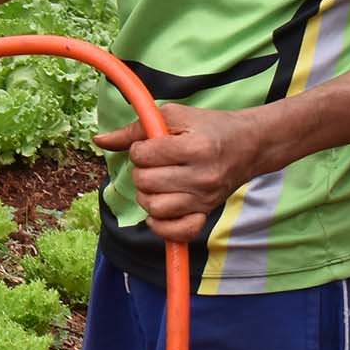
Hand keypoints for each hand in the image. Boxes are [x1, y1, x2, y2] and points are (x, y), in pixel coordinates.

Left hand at [92, 104, 278, 244]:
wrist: (250, 144)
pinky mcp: (207, 214)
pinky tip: (160, 210)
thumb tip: (99, 141)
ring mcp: (205, 199)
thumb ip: (134, 128)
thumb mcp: (174, 116)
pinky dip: (161, 225)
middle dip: (141, 171)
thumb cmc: (209, 127)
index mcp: (194, 148)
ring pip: (154, 208)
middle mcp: (201, 177)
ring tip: (157, 183)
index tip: (151, 146)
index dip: (139, 149)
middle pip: (145, 183)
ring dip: (147, 195)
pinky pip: (176, 233)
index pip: (143, 155)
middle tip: (154, 164)